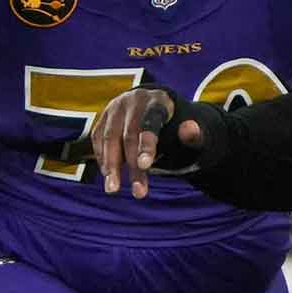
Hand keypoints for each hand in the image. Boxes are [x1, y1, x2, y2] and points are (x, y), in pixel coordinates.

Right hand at [89, 87, 204, 197]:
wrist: (152, 105)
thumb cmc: (174, 124)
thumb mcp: (188, 128)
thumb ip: (193, 134)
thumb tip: (190, 129)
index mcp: (157, 101)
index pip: (151, 122)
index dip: (146, 144)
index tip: (145, 165)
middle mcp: (132, 101)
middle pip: (129, 134)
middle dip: (131, 164)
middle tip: (137, 191)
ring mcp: (115, 108)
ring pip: (110, 138)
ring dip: (111, 165)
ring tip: (113, 189)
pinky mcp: (103, 117)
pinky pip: (98, 139)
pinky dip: (103, 158)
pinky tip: (109, 175)